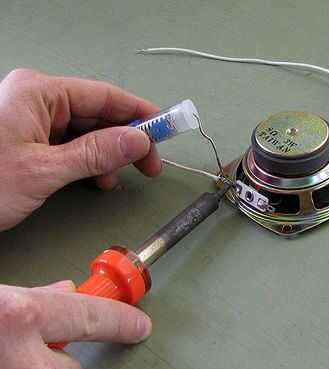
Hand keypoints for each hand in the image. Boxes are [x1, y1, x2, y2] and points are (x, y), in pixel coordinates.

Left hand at [0, 69, 161, 231]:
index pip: (104, 96)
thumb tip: (138, 140)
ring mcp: (28, 118)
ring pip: (84, 131)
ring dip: (106, 155)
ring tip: (114, 180)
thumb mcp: (45, 171)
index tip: (168, 132)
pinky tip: (94, 180)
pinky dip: (86, 162)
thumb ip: (96, 153)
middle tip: (148, 167)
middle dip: (125, 140)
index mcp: (38, 92)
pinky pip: (67, 143)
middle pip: (96, 113)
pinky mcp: (25, 137)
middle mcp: (35, 99)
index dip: (140, 114)